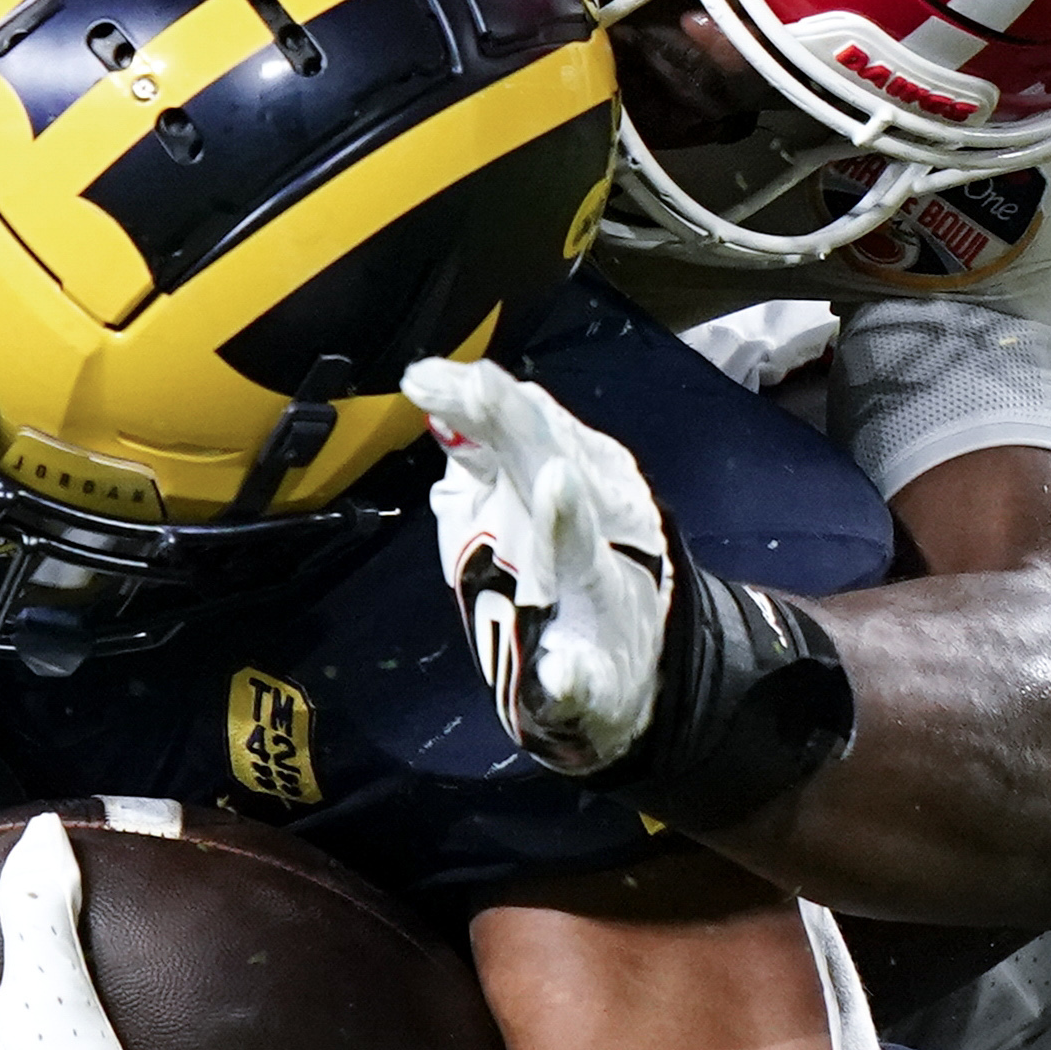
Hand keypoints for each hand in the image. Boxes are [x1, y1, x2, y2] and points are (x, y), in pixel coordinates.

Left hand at [401, 357, 671, 776]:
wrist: (626, 670)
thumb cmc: (567, 573)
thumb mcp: (523, 504)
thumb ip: (484, 456)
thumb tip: (437, 399)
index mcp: (566, 487)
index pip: (521, 431)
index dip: (478, 402)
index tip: (424, 375)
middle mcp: (592, 531)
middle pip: (556, 467)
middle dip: (518, 429)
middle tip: (478, 387)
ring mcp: (601, 603)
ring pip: (582, 559)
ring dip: (567, 524)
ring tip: (554, 482)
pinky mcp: (600, 674)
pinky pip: (585, 674)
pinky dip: (574, 673)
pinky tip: (562, 669)